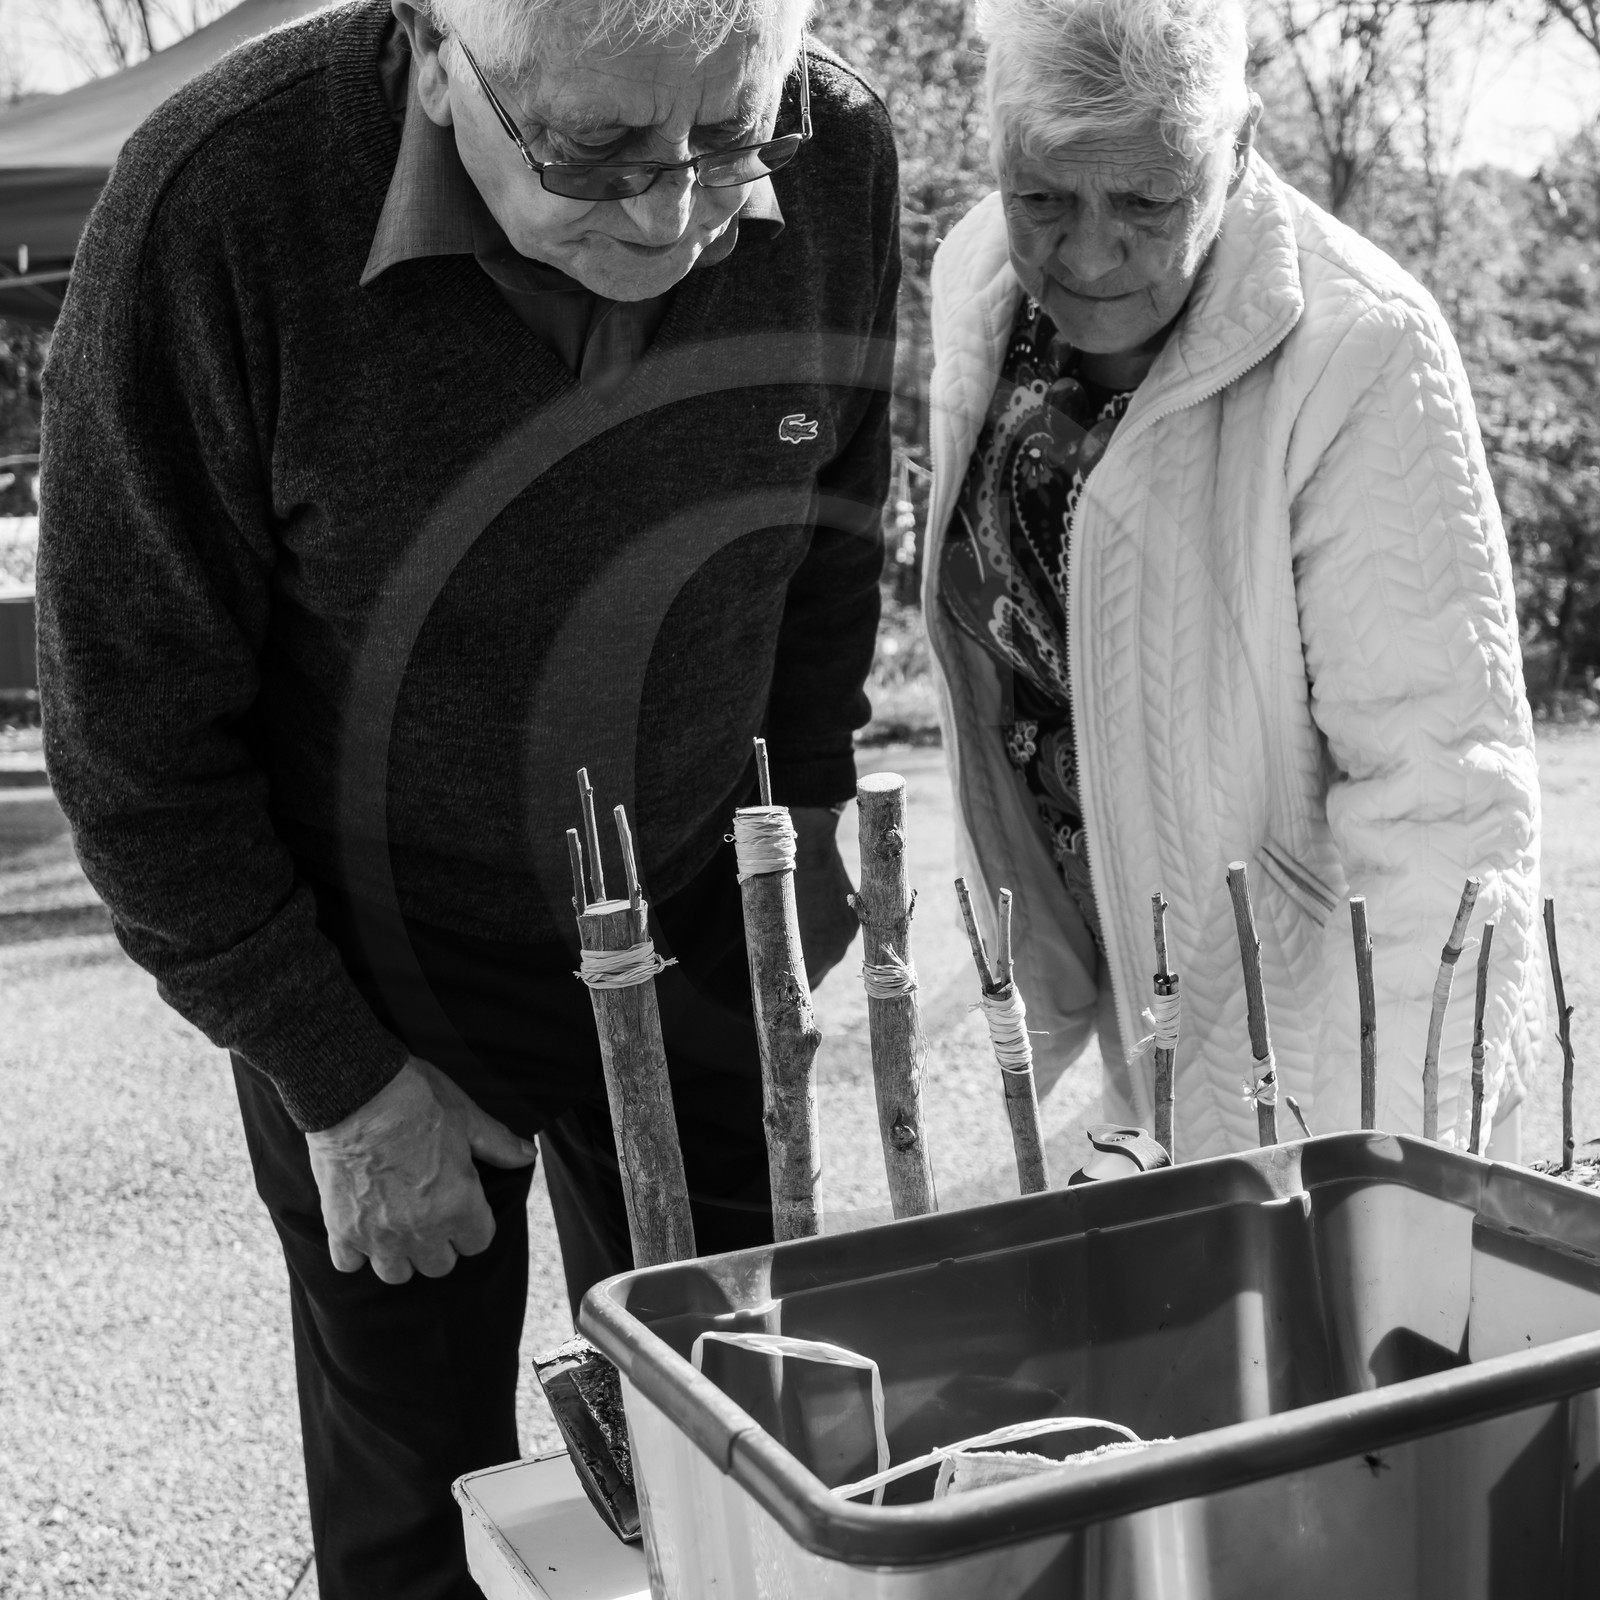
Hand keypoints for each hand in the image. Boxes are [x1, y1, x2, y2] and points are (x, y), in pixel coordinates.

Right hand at [304, 1057, 537, 1283]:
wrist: (357, 1092)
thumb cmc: (417, 1100)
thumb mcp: (467, 1117)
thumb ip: (499, 1144)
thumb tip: (527, 1156)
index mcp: (458, 1204)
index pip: (478, 1242)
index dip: (475, 1224)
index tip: (465, 1206)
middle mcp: (420, 1230)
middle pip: (439, 1265)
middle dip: (441, 1243)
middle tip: (432, 1213)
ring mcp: (378, 1234)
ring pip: (396, 1273)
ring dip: (400, 1255)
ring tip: (398, 1226)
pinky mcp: (341, 1229)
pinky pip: (349, 1264)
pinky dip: (355, 1252)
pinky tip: (361, 1227)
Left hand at [792, 805, 859, 987]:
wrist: (810, 848)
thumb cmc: (780, 884)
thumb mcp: (774, 919)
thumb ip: (781, 945)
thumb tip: (779, 958)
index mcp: (813, 956)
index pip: (807, 984)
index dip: (795, 983)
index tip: (786, 977)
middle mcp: (835, 952)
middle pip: (820, 968)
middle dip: (806, 962)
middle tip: (789, 949)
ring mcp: (847, 935)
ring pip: (831, 950)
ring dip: (819, 943)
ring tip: (803, 925)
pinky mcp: (854, 918)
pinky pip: (840, 932)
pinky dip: (829, 927)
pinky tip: (817, 911)